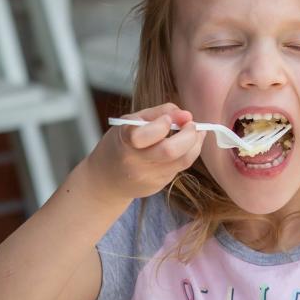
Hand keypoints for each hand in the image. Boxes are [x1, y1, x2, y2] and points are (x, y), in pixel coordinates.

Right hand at [86, 102, 204, 202]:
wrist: (105, 180)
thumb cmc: (119, 145)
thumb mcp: (129, 123)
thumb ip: (157, 113)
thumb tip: (186, 115)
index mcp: (124, 142)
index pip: (145, 135)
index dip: (162, 124)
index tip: (167, 119)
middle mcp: (135, 163)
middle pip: (170, 150)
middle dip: (189, 134)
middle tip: (191, 125)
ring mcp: (148, 177)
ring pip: (183, 161)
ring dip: (195, 144)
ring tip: (193, 133)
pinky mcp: (158, 186)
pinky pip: (179, 168)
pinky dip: (186, 154)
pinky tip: (183, 147)